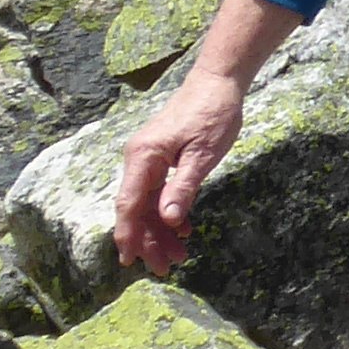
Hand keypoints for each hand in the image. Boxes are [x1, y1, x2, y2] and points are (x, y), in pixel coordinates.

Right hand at [114, 71, 247, 273]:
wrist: (219, 81)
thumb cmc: (214, 112)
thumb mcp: (204, 153)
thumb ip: (183, 187)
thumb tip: (166, 220)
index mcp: (143, 157)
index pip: (129, 204)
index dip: (128, 235)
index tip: (131, 261)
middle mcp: (139, 159)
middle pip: (136, 208)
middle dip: (148, 240)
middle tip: (165, 267)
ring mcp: (148, 159)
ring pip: (147, 203)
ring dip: (160, 230)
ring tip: (178, 255)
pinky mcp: (160, 158)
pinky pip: (158, 192)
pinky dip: (168, 212)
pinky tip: (182, 229)